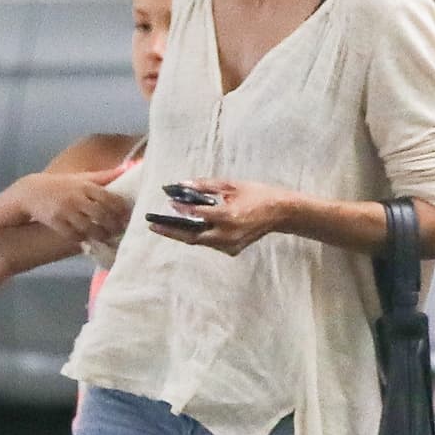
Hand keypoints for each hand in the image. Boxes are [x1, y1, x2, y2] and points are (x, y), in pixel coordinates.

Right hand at [15, 169, 130, 243]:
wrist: (31, 192)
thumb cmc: (61, 184)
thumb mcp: (81, 177)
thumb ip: (104, 176)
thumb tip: (127, 168)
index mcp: (85, 185)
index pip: (108, 198)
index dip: (120, 209)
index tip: (127, 216)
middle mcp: (76, 197)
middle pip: (101, 214)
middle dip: (113, 225)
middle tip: (119, 230)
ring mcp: (65, 211)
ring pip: (89, 227)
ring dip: (101, 235)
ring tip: (107, 237)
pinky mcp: (55, 222)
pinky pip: (73, 235)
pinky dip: (83, 238)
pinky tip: (88, 238)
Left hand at [151, 180, 288, 256]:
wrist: (281, 213)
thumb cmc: (258, 194)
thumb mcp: (232, 185)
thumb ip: (206, 185)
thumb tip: (182, 185)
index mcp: (228, 216)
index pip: (197, 215)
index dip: (181, 210)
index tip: (168, 204)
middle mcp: (227, 234)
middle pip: (192, 237)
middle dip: (171, 232)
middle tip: (153, 227)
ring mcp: (230, 245)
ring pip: (200, 241)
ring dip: (183, 235)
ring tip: (165, 227)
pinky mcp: (233, 249)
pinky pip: (211, 243)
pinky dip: (200, 235)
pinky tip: (188, 228)